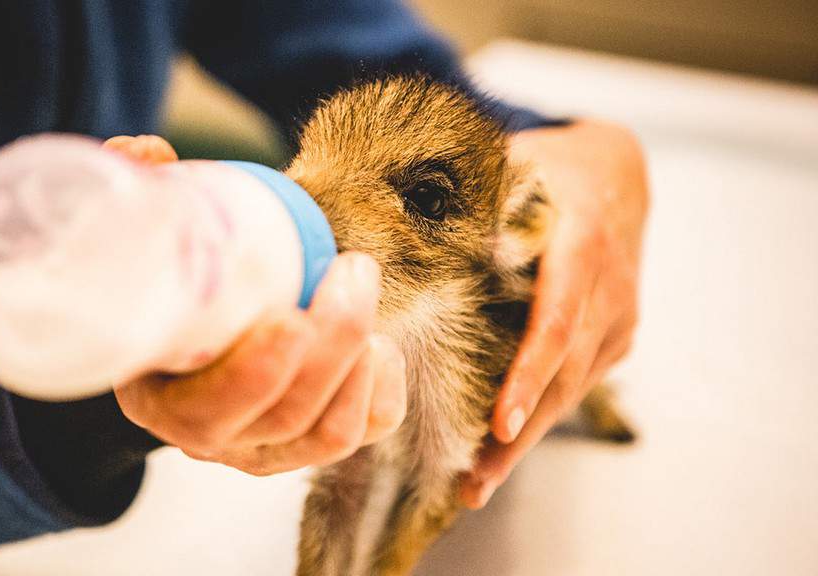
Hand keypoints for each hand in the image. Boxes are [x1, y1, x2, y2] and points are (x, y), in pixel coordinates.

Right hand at [105, 135, 407, 475]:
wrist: (198, 340)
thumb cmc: (173, 290)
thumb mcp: (146, 253)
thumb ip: (142, 201)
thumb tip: (139, 152)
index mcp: (159, 400)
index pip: (207, 411)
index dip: (253, 374)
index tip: (291, 317)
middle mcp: (213, 439)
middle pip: (284, 416)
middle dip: (332, 344)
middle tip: (354, 270)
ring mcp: (268, 451)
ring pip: (328, 432)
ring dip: (359, 360)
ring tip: (362, 287)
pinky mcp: (314, 444)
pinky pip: (365, 431)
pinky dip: (383, 389)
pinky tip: (380, 343)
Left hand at [460, 120, 648, 507]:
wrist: (617, 173)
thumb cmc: (549, 170)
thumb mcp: (515, 166)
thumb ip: (473, 199)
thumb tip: (396, 229)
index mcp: (582, 241)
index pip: (555, 320)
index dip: (528, 374)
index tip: (501, 422)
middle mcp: (608, 289)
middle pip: (563, 373)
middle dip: (519, 433)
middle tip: (475, 480)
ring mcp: (617, 318)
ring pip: (571, 389)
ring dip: (525, 440)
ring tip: (477, 482)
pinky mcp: (613, 337)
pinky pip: (575, 383)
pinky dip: (539, 416)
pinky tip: (502, 450)